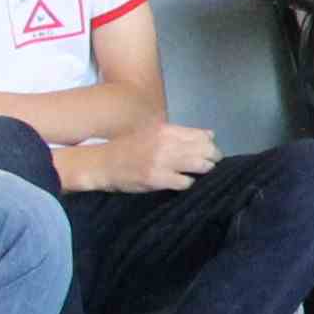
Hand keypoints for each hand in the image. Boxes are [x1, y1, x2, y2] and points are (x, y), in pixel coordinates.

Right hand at [78, 119, 218, 192]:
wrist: (102, 163)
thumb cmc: (129, 148)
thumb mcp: (154, 133)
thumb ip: (181, 134)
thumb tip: (211, 135)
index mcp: (166, 130)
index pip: (203, 136)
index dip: (211, 146)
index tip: (209, 153)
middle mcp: (166, 143)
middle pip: (206, 150)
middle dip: (212, 159)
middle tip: (208, 165)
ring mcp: (162, 161)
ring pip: (200, 165)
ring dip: (202, 170)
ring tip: (195, 173)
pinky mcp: (156, 178)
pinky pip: (186, 182)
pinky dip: (187, 183)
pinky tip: (179, 182)